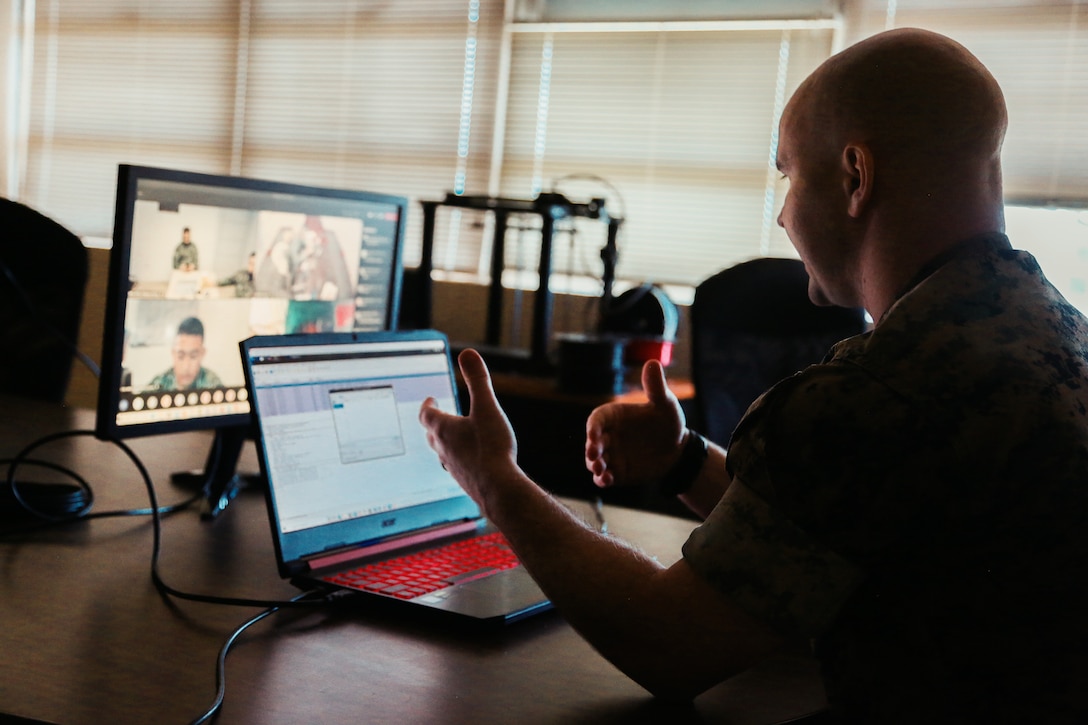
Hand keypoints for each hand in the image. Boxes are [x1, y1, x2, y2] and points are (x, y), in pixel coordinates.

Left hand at [418, 348, 519, 509]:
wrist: (498, 488)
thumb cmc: (491, 447)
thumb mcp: (486, 406)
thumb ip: (478, 380)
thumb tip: (468, 353)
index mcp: (444, 430)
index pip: (426, 415)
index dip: (427, 406)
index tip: (430, 400)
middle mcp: (443, 450)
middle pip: (431, 435)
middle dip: (434, 424)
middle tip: (438, 417)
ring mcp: (453, 469)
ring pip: (442, 454)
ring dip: (445, 444)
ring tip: (455, 440)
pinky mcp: (465, 482)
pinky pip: (457, 468)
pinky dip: (459, 460)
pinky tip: (473, 462)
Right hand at [584, 360, 685, 488]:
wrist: (677, 450)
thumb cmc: (669, 422)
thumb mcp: (665, 404)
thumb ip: (655, 387)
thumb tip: (652, 362)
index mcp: (615, 416)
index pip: (597, 419)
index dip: (592, 427)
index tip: (593, 434)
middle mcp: (608, 436)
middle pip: (592, 442)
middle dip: (590, 449)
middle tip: (594, 455)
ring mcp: (611, 455)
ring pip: (594, 461)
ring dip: (594, 465)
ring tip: (601, 470)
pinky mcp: (616, 472)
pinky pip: (603, 477)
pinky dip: (602, 480)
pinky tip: (607, 480)